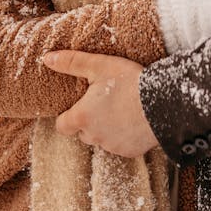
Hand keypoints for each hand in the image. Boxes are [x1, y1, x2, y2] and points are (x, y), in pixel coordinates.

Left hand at [42, 51, 157, 157]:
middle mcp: (94, 136)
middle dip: (89, 120)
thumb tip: (47, 58)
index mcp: (82, 117)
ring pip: (102, 139)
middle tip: (104, 102)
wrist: (164, 101)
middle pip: (82, 133)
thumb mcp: (99, 66)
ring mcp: (112, 147)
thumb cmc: (129, 82)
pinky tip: (134, 119)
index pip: (62, 126)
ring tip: (121, 108)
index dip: (67, 116)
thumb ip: (71, 62)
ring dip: (107, 128)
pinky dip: (124, 136)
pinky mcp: (130, 152)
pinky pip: (121, 145)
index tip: (78, 105)